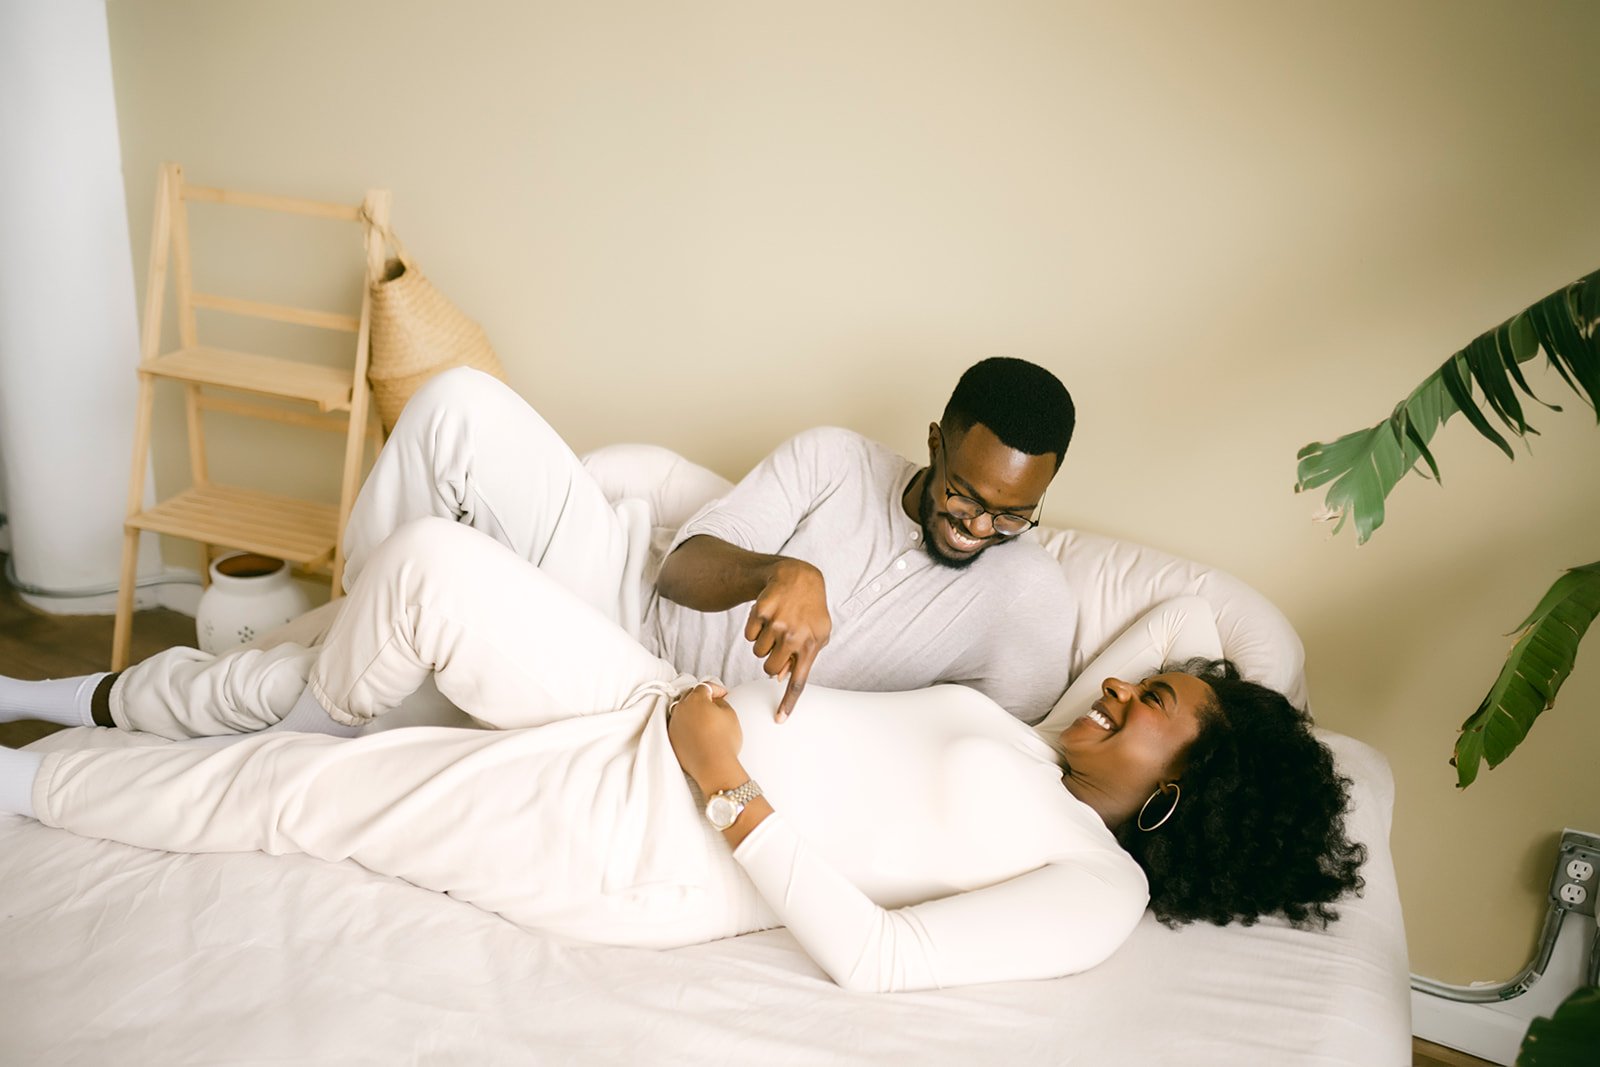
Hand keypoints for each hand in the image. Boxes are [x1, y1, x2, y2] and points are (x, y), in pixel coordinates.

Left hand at [666, 682, 743, 787]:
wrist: (714, 767)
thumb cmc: (724, 740)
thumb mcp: (730, 714)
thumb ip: (721, 702)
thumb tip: (715, 701)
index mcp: (695, 699)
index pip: (704, 686)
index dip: (716, 689)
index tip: (724, 695)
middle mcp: (680, 709)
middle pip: (689, 696)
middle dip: (702, 697)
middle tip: (714, 704)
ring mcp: (674, 724)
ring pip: (681, 710)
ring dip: (692, 710)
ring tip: (704, 718)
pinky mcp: (671, 739)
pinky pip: (678, 725)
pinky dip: (686, 725)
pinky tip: (697, 731)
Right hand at [744, 559, 830, 721]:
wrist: (798, 577)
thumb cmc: (810, 610)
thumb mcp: (817, 633)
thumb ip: (801, 657)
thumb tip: (779, 679)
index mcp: (811, 644)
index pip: (799, 680)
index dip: (788, 702)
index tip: (780, 719)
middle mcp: (794, 636)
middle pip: (771, 669)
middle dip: (772, 661)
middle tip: (780, 645)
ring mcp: (776, 623)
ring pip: (757, 653)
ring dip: (764, 644)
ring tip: (776, 626)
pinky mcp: (760, 612)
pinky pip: (749, 636)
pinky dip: (754, 630)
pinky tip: (767, 616)